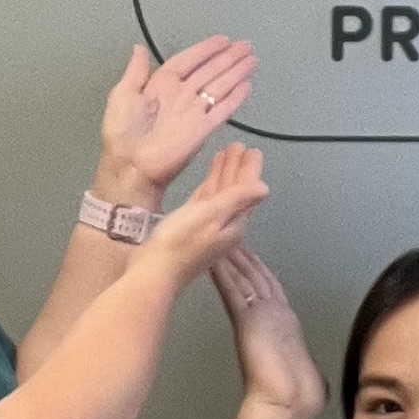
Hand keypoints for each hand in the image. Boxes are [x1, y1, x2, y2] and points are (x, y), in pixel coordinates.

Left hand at [95, 37, 257, 202]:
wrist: (131, 166)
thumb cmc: (122, 133)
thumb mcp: (122, 94)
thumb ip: (136, 71)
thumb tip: (138, 47)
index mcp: (161, 85)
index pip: (188, 61)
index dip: (205, 50)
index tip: (223, 40)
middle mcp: (181, 96)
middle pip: (209, 71)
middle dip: (228, 58)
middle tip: (246, 46)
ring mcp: (194, 112)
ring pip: (220, 86)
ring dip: (236, 73)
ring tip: (252, 60)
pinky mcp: (203, 129)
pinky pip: (222, 110)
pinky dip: (235, 98)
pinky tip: (246, 86)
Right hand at [135, 144, 266, 289]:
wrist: (153, 272)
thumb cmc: (181, 240)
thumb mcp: (212, 215)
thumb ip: (237, 199)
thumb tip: (264, 188)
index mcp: (234, 223)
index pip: (246, 190)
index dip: (249, 169)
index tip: (252, 149)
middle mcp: (224, 226)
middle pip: (234, 191)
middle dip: (237, 169)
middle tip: (238, 146)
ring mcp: (207, 228)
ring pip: (219, 196)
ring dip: (223, 175)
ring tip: (225, 153)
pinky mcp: (189, 228)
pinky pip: (205, 203)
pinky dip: (209, 189)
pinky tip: (209, 180)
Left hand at [211, 248, 327, 418]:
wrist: (287, 403)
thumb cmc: (295, 396)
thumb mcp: (300, 373)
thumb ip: (298, 363)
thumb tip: (302, 372)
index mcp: (287, 324)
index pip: (271, 289)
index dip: (261, 270)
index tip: (251, 254)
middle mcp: (276, 313)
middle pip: (258, 276)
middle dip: (246, 255)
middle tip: (234, 234)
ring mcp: (262, 314)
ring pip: (244, 278)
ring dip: (233, 258)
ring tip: (221, 237)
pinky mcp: (248, 321)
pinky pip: (233, 291)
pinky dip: (223, 274)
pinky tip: (214, 259)